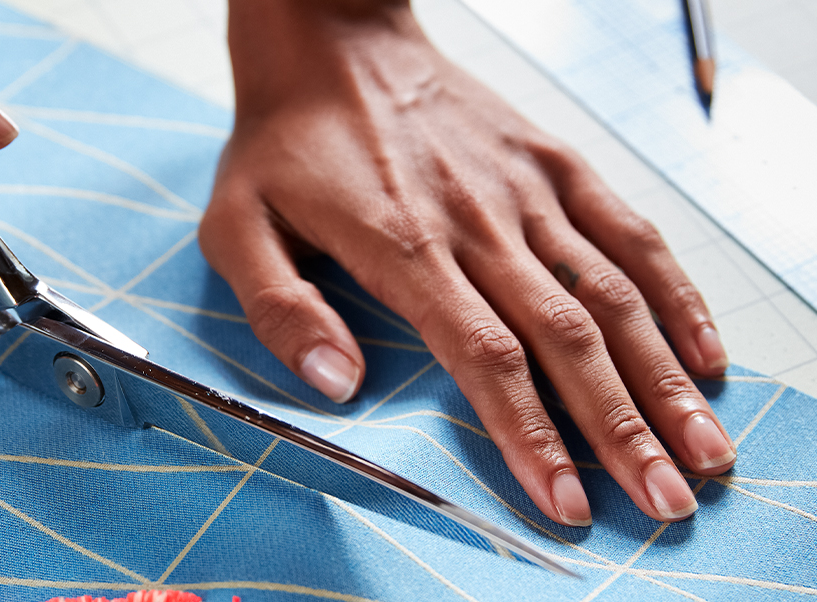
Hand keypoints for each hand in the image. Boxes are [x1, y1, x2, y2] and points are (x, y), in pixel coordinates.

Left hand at [201, 0, 735, 524]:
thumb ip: (281, 309)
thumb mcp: (237, 225)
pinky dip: (673, 292)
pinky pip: (628, 230)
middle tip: (665, 500)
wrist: (331, 39)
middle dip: (620, 429)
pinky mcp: (552, 161)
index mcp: (404, 246)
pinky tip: (704, 350)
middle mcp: (479, 221)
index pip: (484, 357)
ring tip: (703, 448)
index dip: (530, 435)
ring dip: (662, 376)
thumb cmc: (283, 142)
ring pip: (612, 293)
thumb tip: (337, 385)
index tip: (566, 502)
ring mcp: (525, 189)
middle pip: (566, 339)